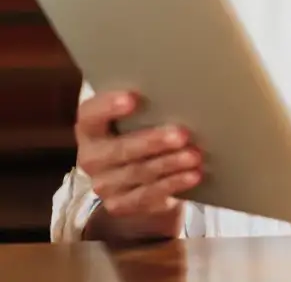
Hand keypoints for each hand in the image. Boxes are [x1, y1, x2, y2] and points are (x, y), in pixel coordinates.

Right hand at [75, 91, 201, 241]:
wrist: (134, 178)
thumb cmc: (139, 134)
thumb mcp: (138, 118)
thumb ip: (147, 107)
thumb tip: (182, 89)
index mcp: (90, 128)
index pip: (90, 115)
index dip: (108, 106)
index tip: (132, 98)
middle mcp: (91, 157)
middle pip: (120, 149)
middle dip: (153, 142)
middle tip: (182, 135)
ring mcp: (104, 184)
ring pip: (138, 173)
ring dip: (169, 164)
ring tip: (194, 156)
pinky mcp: (119, 204)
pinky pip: (147, 196)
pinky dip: (173, 184)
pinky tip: (193, 176)